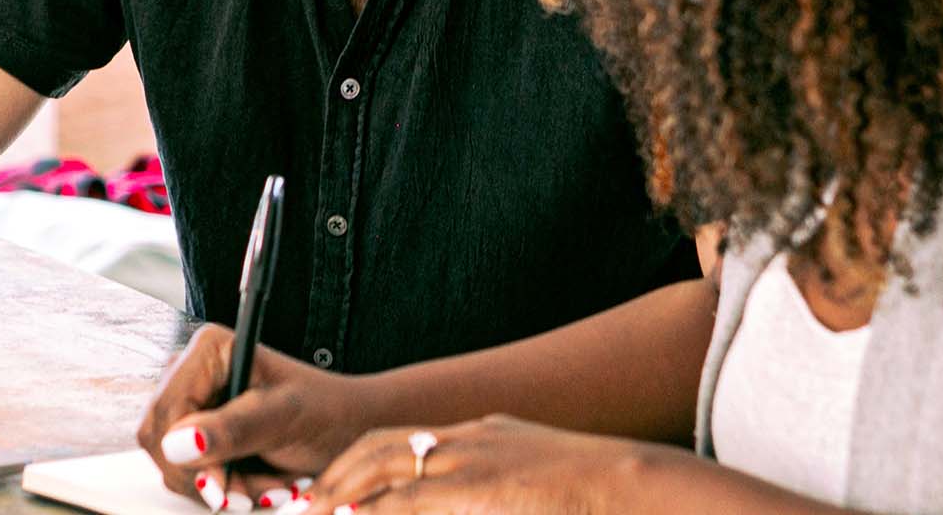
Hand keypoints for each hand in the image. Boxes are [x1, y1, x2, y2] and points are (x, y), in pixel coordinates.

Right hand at [140, 323, 375, 509]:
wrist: (350, 429)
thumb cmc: (328, 412)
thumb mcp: (285, 418)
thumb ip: (233, 429)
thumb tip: (177, 443)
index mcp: (209, 350)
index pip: (166, 411)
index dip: (185, 454)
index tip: (218, 484)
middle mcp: (192, 372)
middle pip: (160, 441)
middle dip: (208, 475)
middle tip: (254, 491)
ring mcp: (193, 405)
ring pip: (173, 464)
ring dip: (222, 487)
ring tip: (270, 484)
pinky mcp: (200, 434)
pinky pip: (189, 474)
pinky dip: (225, 488)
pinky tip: (260, 484)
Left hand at [290, 415, 641, 514]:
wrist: (632, 483)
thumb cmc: (594, 495)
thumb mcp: (535, 484)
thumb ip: (492, 494)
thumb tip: (485, 501)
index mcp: (485, 436)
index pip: (406, 440)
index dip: (363, 462)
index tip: (335, 487)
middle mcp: (472, 439)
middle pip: (384, 445)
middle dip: (341, 473)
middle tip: (311, 500)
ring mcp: (474, 459)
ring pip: (387, 467)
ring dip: (346, 490)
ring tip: (318, 511)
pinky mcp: (477, 486)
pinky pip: (411, 499)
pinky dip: (379, 510)